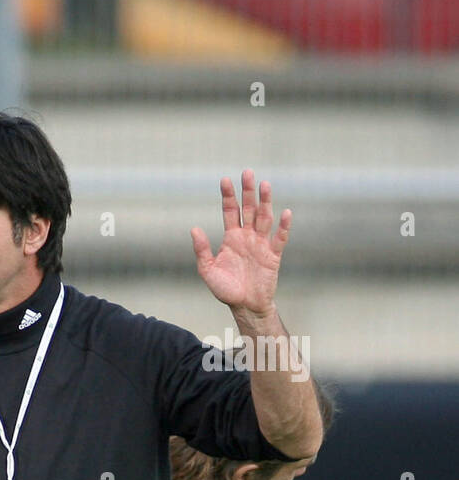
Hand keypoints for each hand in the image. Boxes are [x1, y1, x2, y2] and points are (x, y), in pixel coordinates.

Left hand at [190, 169, 290, 319]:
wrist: (245, 306)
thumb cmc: (225, 289)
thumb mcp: (207, 270)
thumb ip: (202, 250)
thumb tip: (194, 229)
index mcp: (231, 238)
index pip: (230, 212)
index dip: (228, 196)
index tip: (225, 180)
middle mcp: (247, 237)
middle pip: (249, 209)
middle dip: (248, 191)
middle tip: (247, 173)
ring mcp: (261, 244)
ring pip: (264, 218)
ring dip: (265, 202)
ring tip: (265, 184)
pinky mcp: (274, 255)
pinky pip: (280, 238)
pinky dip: (284, 226)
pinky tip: (285, 212)